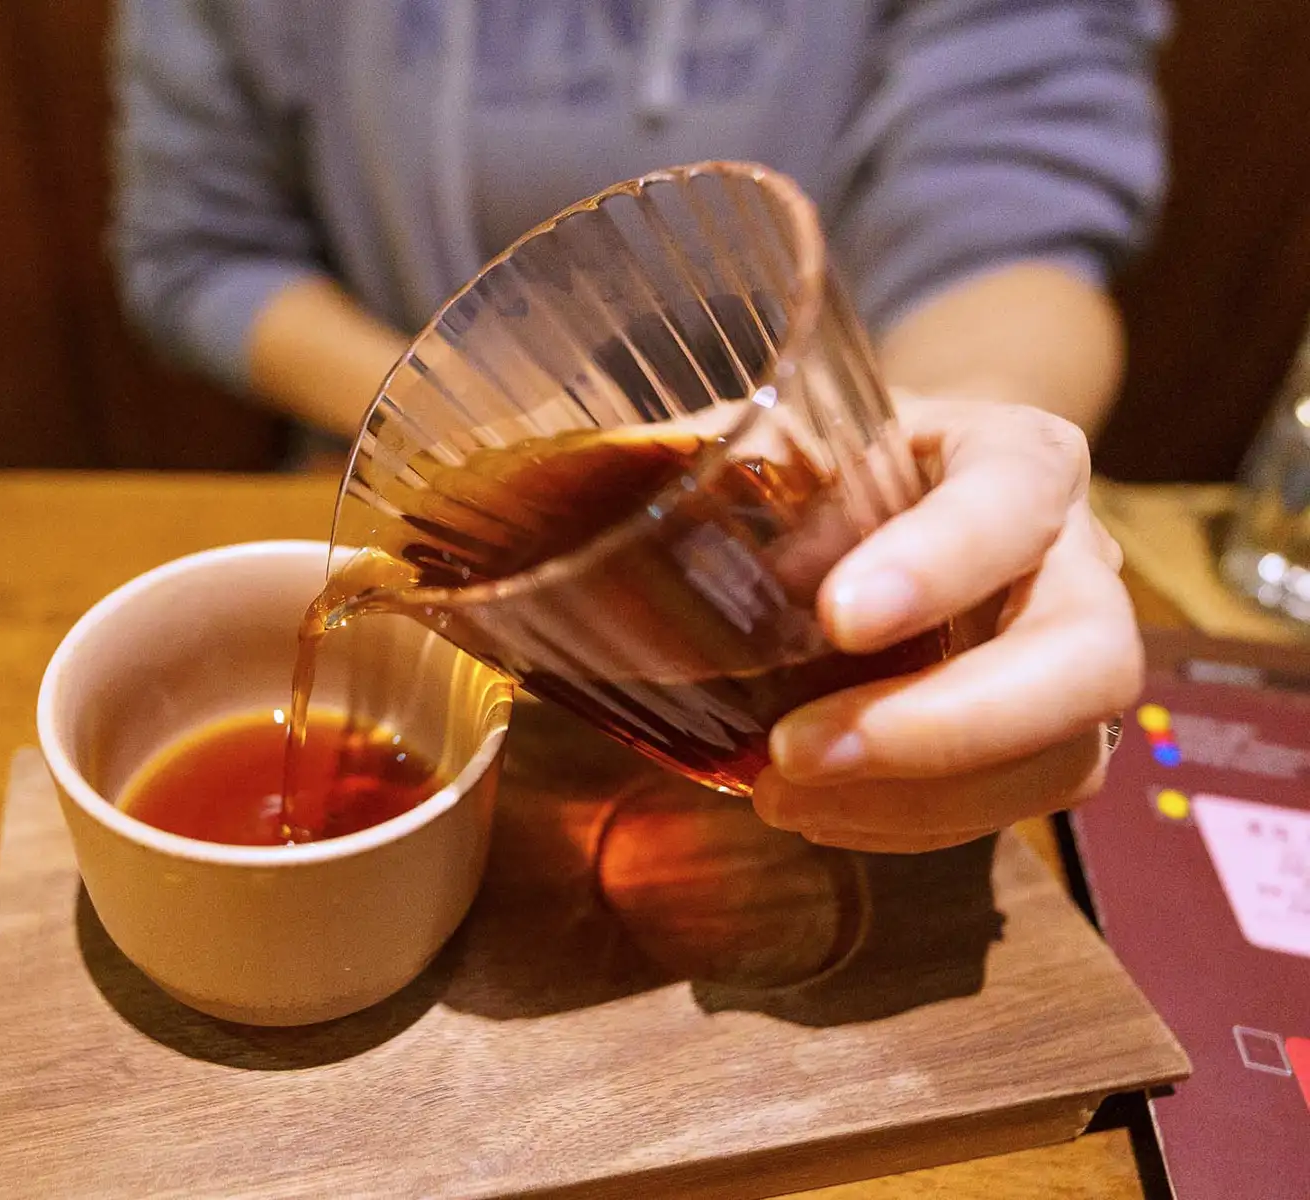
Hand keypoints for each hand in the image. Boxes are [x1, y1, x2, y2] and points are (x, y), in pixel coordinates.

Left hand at [751, 395, 1139, 852]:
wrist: (928, 488)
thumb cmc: (856, 458)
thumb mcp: (801, 428)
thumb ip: (727, 458)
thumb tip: (608, 503)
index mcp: (1019, 456)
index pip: (1014, 499)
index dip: (941, 562)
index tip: (837, 617)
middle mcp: (1078, 558)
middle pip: (1088, 660)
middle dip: (944, 726)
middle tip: (795, 750)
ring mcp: (1078, 659)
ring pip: (1064, 758)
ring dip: (921, 800)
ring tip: (784, 796)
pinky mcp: (1052, 738)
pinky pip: (1017, 806)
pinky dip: (914, 825)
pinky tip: (821, 811)